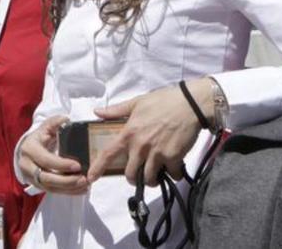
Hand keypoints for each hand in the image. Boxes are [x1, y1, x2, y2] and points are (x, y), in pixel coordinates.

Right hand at [16, 115, 89, 194]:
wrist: (28, 149)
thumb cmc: (40, 137)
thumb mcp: (46, 127)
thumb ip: (55, 122)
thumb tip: (65, 119)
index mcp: (29, 149)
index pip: (45, 160)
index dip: (61, 165)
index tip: (78, 165)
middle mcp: (27, 166)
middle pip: (47, 178)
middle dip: (66, 181)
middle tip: (84, 178)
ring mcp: (32, 178)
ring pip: (50, 188)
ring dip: (69, 188)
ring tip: (85, 184)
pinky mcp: (38, 185)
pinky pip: (53, 192)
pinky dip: (68, 192)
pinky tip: (81, 189)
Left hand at [89, 79, 211, 185]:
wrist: (190, 104)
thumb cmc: (164, 100)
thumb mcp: (137, 102)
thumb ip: (117, 110)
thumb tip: (98, 111)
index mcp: (129, 133)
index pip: (109, 153)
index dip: (98, 167)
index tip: (91, 178)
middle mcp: (141, 146)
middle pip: (130, 174)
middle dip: (133, 178)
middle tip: (139, 175)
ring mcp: (157, 153)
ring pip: (149, 178)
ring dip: (152, 180)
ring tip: (157, 175)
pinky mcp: (173, 158)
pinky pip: (171, 175)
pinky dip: (173, 175)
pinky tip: (175, 168)